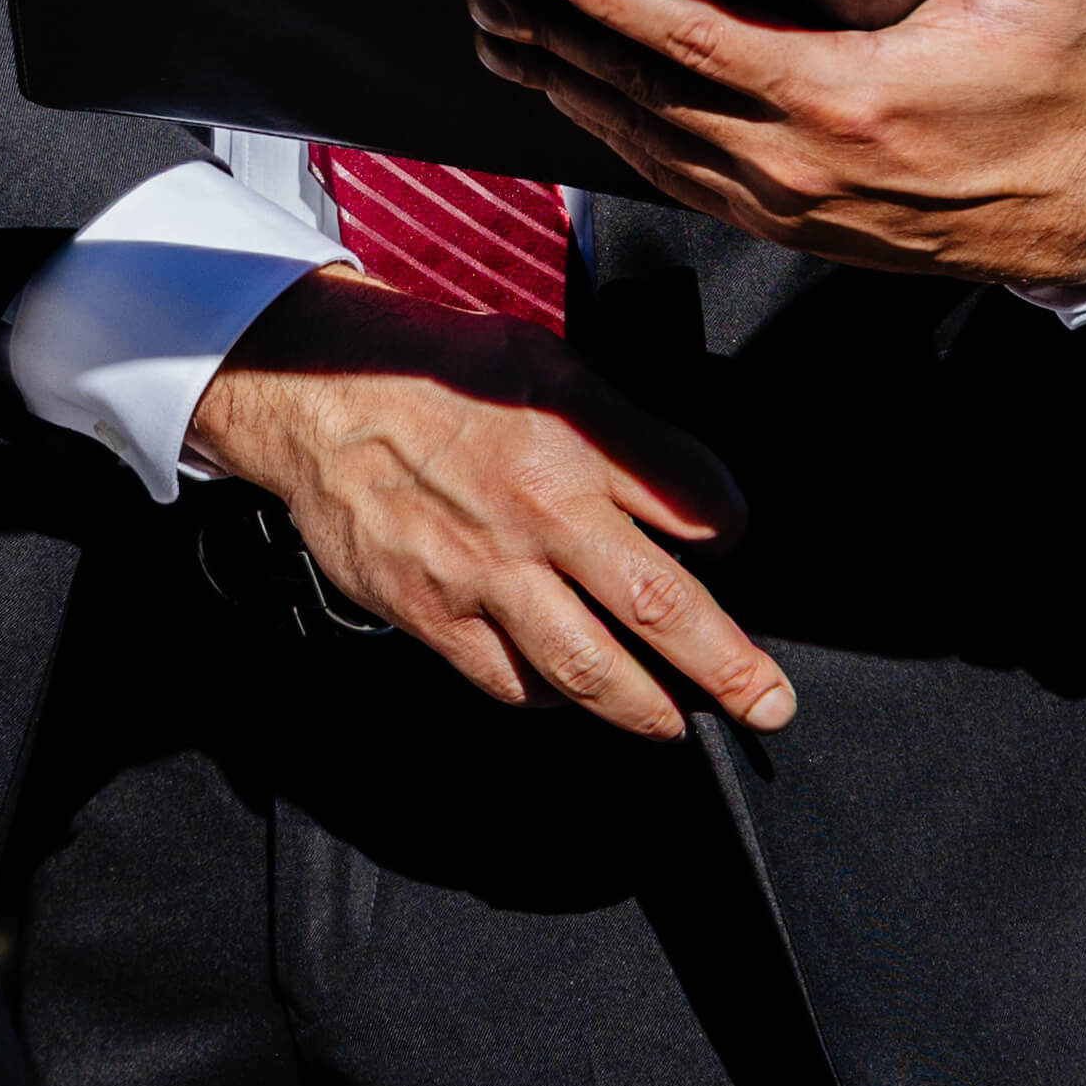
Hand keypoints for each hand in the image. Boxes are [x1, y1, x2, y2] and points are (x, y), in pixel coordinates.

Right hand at [185, 271, 790, 740]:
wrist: (319, 396)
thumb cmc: (437, 374)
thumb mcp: (548, 364)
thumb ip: (624, 431)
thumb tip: (692, 499)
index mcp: (576, 441)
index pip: (696, 504)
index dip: (731, 530)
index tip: (731, 542)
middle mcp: (538, 514)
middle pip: (660, 607)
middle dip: (729, 669)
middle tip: (766, 704)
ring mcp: (482, 573)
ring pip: (586, 669)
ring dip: (646, 708)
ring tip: (674, 722)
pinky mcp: (432, 614)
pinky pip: (510, 682)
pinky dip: (551, 697)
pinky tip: (568, 690)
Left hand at [470, 0, 1085, 292]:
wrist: (1068, 212)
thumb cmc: (1047, 91)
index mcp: (846, 94)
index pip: (702, 43)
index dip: (620, 4)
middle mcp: (796, 157)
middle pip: (647, 96)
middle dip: (559, 44)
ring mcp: (780, 200)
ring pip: (646, 144)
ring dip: (569, 92)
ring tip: (503, 44)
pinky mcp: (780, 223)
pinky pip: (673, 180)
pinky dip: (615, 139)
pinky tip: (574, 103)